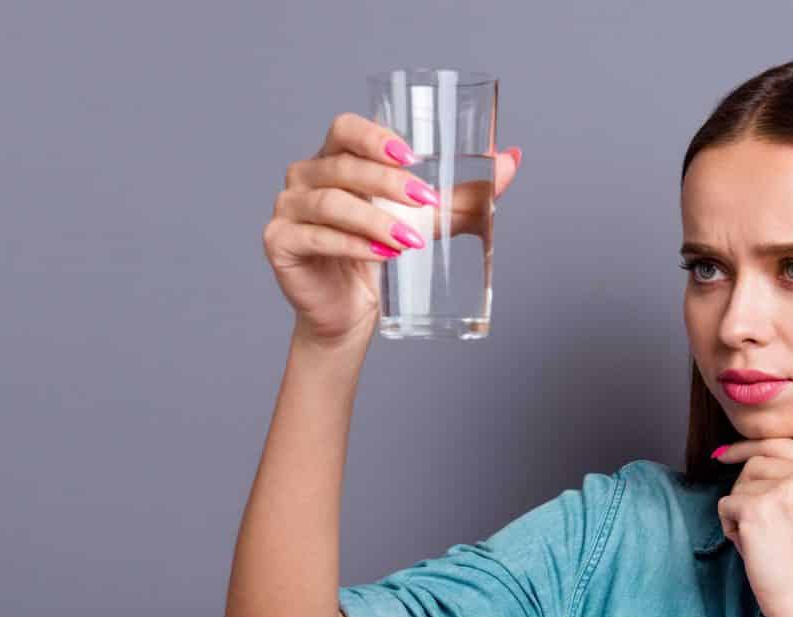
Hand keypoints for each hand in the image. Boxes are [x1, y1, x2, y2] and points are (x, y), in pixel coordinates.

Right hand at [262, 112, 521, 343]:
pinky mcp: (279, 243)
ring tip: (410, 241)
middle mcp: (305, 176)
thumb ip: (467, 193)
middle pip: (343, 166)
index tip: (412, 156)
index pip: (346, 128)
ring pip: (330, 202)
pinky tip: (381, 255)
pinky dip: (351, 245)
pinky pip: (315, 237)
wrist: (352, 313)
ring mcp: (288, 209)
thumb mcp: (429, 220)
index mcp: (335, 158)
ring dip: (375, 219)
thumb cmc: (384, 257)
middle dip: (388, 183)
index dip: (374, 136)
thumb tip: (513, 159)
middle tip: (426, 202)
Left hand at [711, 438, 792, 616]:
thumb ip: (792, 478)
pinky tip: (753, 548)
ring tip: (764, 541)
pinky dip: (730, 528)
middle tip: (762, 528)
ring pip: (739, 484)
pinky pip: (725, 505)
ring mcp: (785, 489)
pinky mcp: (758, 508)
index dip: (748, 447)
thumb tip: (734, 452)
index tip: (724, 455)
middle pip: (755, 462)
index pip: (779, 443)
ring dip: (740, 512)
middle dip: (746, 492)